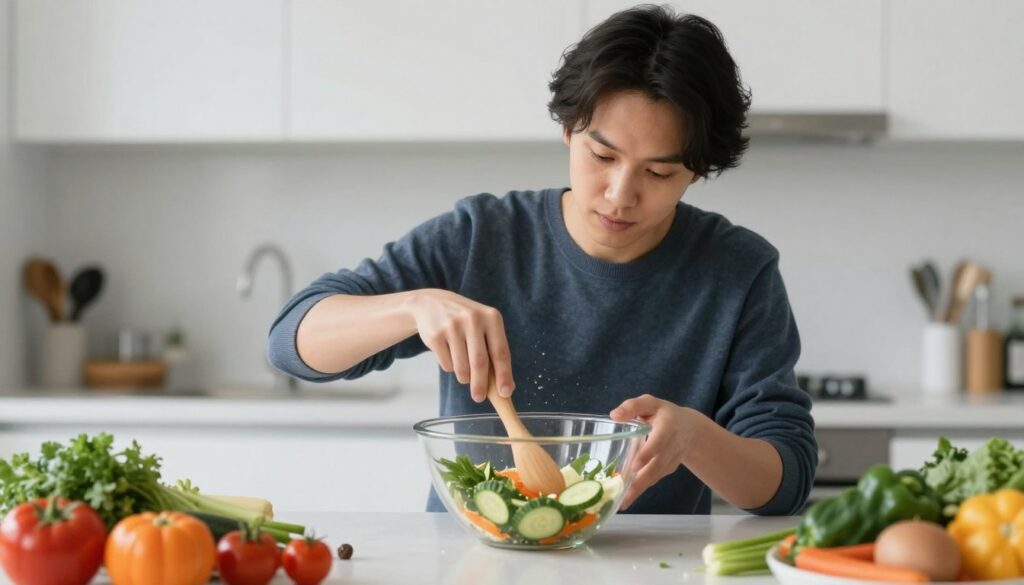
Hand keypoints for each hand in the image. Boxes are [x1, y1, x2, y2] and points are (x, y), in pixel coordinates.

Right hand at [407, 289, 514, 401]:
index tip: (505, 393)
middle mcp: (473, 319)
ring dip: (464, 377)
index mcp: (491, 318)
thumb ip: (494, 351)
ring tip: (463, 368)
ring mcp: (452, 326)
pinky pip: (446, 365)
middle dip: (481, 385)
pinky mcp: (435, 335)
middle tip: (479, 397)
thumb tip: (505, 387)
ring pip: (462, 368)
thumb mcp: (484, 327)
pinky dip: (450, 367)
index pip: (500, 352)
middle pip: (480, 363)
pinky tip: (448, 353)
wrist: (431, 304)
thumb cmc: (465, 321)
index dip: (504, 375)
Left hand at [609, 394, 703, 509]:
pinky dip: (641, 489)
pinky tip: (626, 498)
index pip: (659, 441)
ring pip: (655, 476)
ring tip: (622, 502)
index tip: (635, 465)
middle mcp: (672, 445)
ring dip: (639, 489)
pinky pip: (654, 479)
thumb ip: (633, 407)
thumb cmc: (663, 413)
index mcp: (668, 425)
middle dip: (641, 480)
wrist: (690, 429)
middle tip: (624, 493)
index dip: (648, 453)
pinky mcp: (668, 469)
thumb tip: (614, 415)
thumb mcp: (650, 403)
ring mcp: (671, 460)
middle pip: (657, 465)